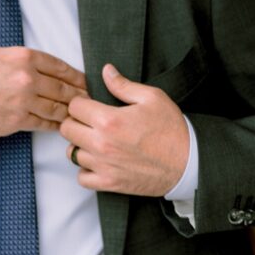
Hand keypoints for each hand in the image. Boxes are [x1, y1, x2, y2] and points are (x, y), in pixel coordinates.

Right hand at [0, 48, 86, 136]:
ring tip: (79, 116)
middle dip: (80, 96)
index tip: (84, 82)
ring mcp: (23, 101)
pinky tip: (61, 125)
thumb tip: (49, 69)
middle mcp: (27, 78)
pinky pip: (44, 124)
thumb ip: (25, 60)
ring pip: (58, 108)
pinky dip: (55, 125)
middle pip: (65, 89)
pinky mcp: (17, 121)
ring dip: (71, 113)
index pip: (62, 67)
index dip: (77, 76)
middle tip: (89, 101)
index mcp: (23, 57)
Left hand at [59, 64, 189, 195]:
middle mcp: (101, 144)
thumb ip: (123, 85)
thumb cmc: (171, 129)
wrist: (188, 163)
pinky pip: (82, 177)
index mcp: (109, 120)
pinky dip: (86, 169)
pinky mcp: (109, 183)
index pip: (74, 106)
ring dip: (80, 145)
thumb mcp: (152, 98)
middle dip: (76, 121)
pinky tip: (98, 160)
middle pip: (66, 128)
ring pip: (71, 153)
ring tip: (96, 140)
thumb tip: (106, 71)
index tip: (91, 104)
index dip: (81, 102)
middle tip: (91, 120)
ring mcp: (103, 165)